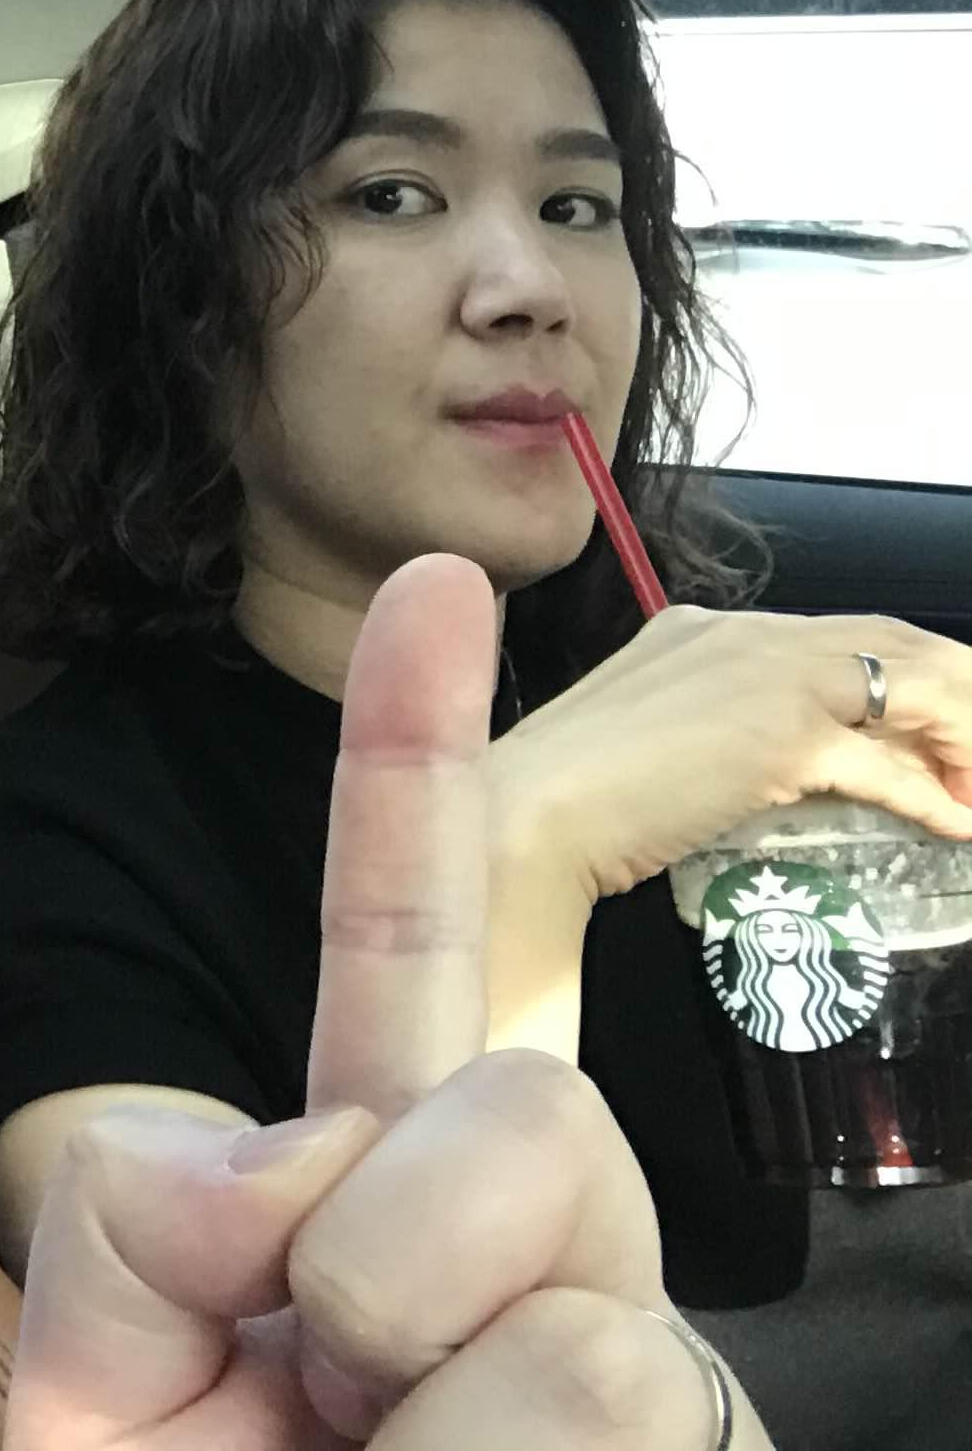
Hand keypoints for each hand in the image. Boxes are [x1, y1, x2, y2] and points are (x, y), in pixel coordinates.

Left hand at [4, 556, 760, 1450]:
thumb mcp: (90, 1391)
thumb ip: (133, 1227)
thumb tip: (295, 1163)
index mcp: (359, 1183)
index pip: (392, 938)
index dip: (408, 753)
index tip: (432, 568)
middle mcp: (524, 1239)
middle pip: (521, 1105)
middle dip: (382, 1256)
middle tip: (316, 1401)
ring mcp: (635, 1357)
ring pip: (570, 1278)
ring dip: (419, 1411)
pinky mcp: (696, 1443)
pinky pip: (593, 1393)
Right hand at [493, 607, 971, 911]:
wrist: (526, 816)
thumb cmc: (567, 792)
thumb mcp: (652, 740)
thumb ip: (716, 736)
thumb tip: (775, 773)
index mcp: (704, 628)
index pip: (840, 636)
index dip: (908, 678)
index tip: (939, 731)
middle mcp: (743, 634)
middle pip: (896, 644)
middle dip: (960, 696)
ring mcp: (766, 678)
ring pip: (911, 687)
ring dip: (965, 739)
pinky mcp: (784, 738)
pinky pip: (889, 766)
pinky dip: (933, 797)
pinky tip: (955, 826)